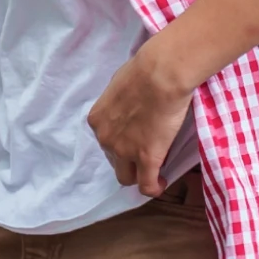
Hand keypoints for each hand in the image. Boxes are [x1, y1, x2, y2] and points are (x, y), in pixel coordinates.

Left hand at [86, 38, 195, 196]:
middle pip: (113, 161)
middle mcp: (106, 139)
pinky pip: (146, 185)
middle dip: (128, 160)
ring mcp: (125, 151)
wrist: (161, 74)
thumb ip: (119, 103)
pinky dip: (153, 187)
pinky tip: (161, 182)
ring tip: (154, 169)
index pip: (105, 141)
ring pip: (127, 177)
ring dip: (139, 174)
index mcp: (97, 120)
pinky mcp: (146, 159)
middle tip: (145, 152)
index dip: (121, 142)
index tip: (134, 139)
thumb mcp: (119, 86)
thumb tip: (128, 107)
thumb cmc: (144, 70)